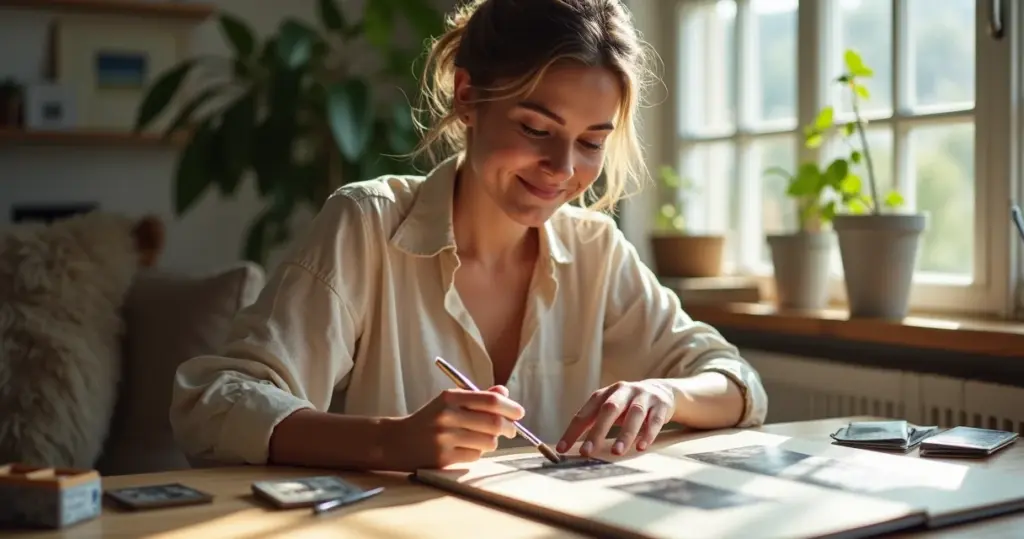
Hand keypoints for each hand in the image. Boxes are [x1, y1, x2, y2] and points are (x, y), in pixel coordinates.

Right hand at [386, 385, 523, 470]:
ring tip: (481, 439)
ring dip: (492, 441)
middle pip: (494, 423)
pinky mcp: (443, 458)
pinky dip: (477, 453)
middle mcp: (447, 416)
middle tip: (512, 430)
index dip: (510, 407)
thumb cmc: (430, 419)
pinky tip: (464, 448)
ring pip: (488, 442)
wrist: (397, 441)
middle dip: (509, 428)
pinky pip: (475, 456)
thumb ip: (478, 397)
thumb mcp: (449, 402)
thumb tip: (504, 393)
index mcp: (449, 397)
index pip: (490, 401)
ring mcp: (444, 438)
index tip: (519, 413)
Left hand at [556, 380, 673, 457]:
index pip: (586, 412)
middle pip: (609, 409)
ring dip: (625, 434)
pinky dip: (648, 433)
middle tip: (587, 452)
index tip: (562, 449)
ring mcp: (643, 396)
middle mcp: (623, 391)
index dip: (573, 430)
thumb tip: (571, 446)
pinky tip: (641, 447)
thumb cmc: (627, 406)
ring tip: (617, 452)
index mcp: (605, 394)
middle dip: (597, 431)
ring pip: (634, 414)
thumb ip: (593, 422)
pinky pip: (654, 420)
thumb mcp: (610, 409)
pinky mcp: (661, 405)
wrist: (662, 392)